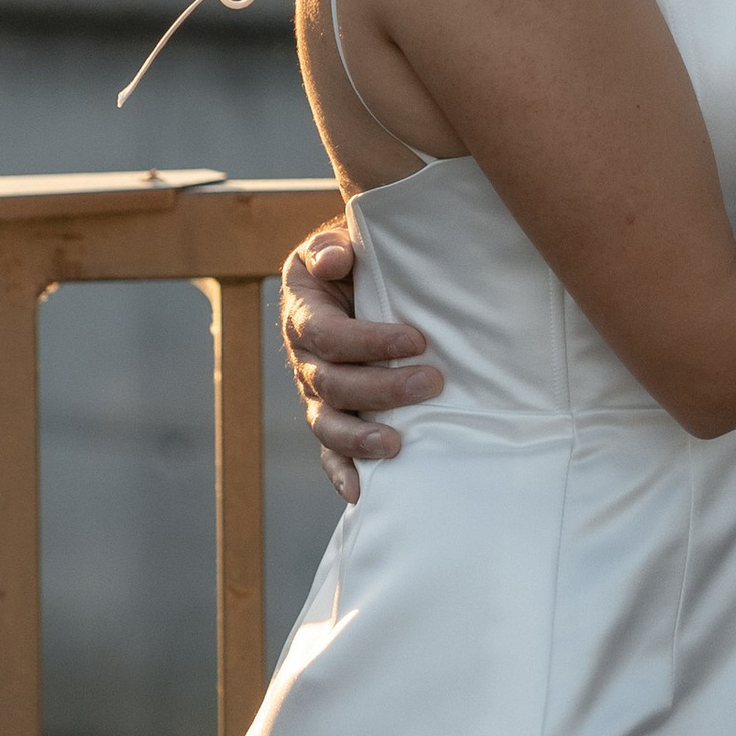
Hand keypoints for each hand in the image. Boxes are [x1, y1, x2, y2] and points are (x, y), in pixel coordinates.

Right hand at [281, 229, 443, 504]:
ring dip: (360, 439)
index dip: (369, 342)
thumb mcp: (339, 242)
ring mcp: (315, 394)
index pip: (329, 336)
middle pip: (333, 385)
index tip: (417, 340)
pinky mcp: (331, 417)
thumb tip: (337, 259)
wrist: (352, 279)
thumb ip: (331, 246)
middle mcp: (304, 360)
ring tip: (398, 445)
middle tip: (433, 382)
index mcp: (303, 314)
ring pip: (327, 424)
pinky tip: (363, 494)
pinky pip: (329, 453)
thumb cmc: (355, 261)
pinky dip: (343, 475)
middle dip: (382, 388)